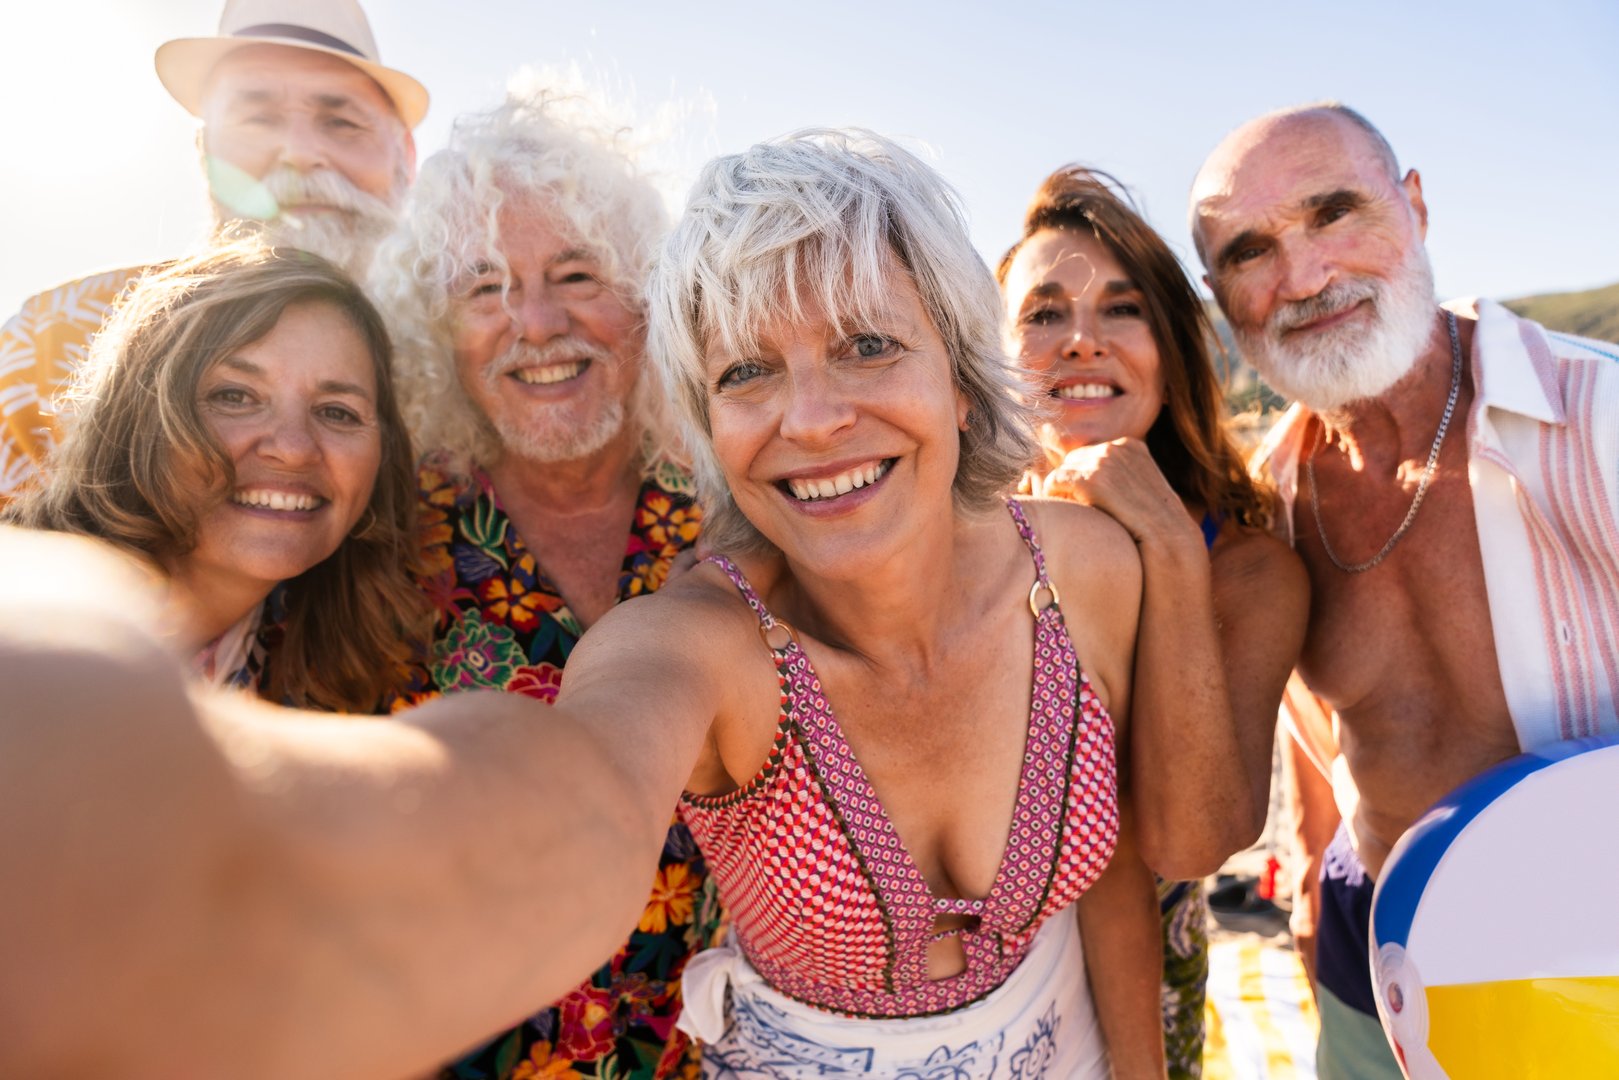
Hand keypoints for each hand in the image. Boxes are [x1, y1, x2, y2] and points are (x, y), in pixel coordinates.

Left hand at [1037, 439, 1199, 549]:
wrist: (1169, 537)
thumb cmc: (1156, 523)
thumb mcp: (1142, 488)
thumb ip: (1121, 477)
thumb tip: (1094, 482)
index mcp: (1130, 445)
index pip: (1091, 455)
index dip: (1085, 478)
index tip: (1089, 500)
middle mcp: (1115, 447)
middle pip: (1074, 461)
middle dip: (1072, 484)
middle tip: (1076, 509)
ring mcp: (1102, 461)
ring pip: (1062, 471)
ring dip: (1063, 492)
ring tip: (1073, 514)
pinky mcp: (1090, 479)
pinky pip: (1054, 483)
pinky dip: (1053, 497)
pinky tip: (1065, 514)